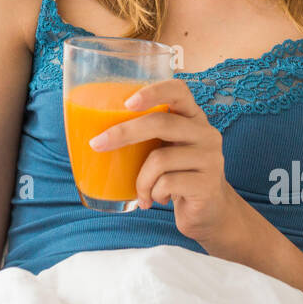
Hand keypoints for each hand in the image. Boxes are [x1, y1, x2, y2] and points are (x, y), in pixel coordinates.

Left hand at [88, 78, 237, 244]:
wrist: (208, 213)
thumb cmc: (176, 176)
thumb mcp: (165, 149)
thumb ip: (146, 136)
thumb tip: (91, 133)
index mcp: (193, 117)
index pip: (178, 90)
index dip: (152, 92)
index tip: (127, 102)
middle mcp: (206, 133)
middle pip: (161, 123)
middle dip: (123, 133)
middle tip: (97, 144)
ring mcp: (210, 158)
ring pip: (159, 159)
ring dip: (141, 180)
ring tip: (141, 192)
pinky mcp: (208, 184)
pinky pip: (166, 183)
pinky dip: (152, 193)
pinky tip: (157, 200)